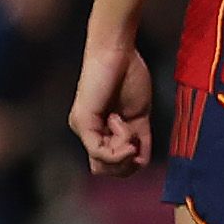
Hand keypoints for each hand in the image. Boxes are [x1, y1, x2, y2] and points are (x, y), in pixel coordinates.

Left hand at [70, 26, 152, 176]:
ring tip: (127, 125)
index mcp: (99, 131)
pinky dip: (119, 145)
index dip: (130, 163)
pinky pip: (101, 152)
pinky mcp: (83, 122)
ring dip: (124, 152)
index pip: (110, 165)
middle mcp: (87, 132)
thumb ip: (138, 139)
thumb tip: (139, 163)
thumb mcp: (139, 116)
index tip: (140, 141)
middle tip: (135, 139)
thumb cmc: (130, 76)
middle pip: (105, 171)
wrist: (117, 51)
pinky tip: (123, 124)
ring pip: (103, 166)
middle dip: (127, 163)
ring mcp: (83, 129)